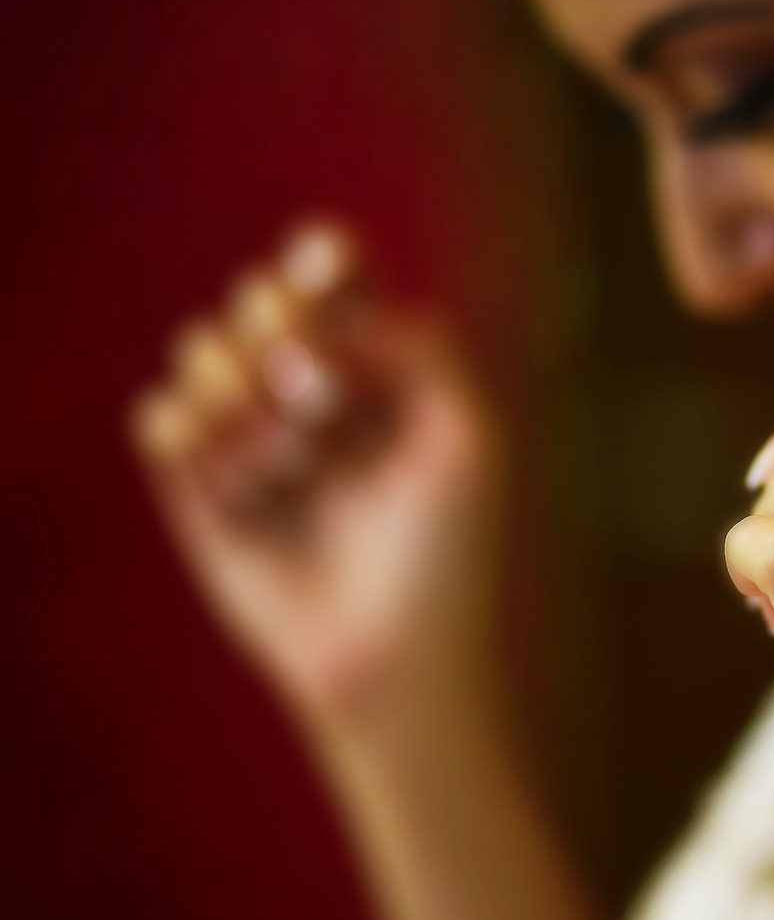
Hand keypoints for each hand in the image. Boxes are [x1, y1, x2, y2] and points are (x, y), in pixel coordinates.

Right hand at [127, 221, 504, 735]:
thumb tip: (334, 312)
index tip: (330, 272)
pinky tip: (241, 483)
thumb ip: (421, 346)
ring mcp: (251, 438)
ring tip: (291, 464)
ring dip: (242, 394)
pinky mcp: (200, 491)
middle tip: (323, 402)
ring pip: (201, 350)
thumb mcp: (466, 439)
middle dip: (284, 336)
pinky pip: (160, 417)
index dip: (322, 262)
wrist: (393, 656)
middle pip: (260, 303)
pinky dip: (192, 434)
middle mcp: (312, 396)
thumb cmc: (446, 554)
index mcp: (382, 373)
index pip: (334, 281)